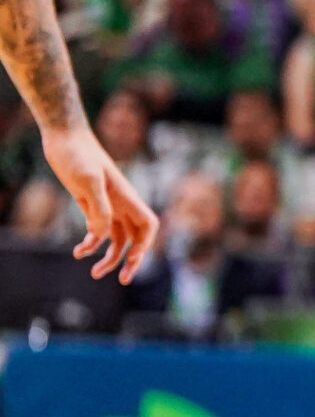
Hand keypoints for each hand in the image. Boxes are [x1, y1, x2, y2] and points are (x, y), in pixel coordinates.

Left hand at [43, 126, 155, 281]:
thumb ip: (99, 208)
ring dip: (109, 258)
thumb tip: (102, 236)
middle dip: (132, 261)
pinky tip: (78, 251)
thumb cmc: (77, 154)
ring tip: (95, 273)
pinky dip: (90, 244)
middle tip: (123, 280)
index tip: (131, 258)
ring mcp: (107, 205)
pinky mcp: (91, 205)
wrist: (63, 136)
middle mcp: (121, 204)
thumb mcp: (87, 180)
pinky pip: (98, 231)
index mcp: (126, 198)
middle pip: (135, 238)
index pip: (148, 226)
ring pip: (117, 239)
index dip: (145, 245)